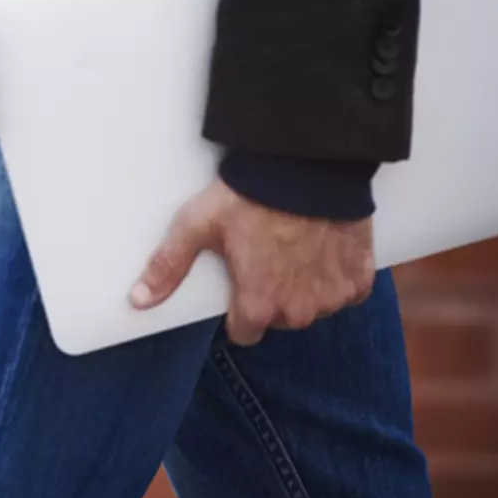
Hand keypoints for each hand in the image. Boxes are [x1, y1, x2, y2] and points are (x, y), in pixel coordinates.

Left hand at [129, 178, 375, 345]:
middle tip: (266, 254)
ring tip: (294, 247)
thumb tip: (138, 300)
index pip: (245, 332)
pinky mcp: (359, 277)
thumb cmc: (250, 195)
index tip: (240, 281)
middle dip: (272, 295)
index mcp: (259, 304)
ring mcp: (333, 295)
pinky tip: (324, 250)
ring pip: (314, 307)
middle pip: (280, 318)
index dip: (240, 309)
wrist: (308, 165)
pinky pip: (347, 292)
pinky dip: (336, 276)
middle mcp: (299, 310)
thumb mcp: (198, 225)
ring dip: (305, 287)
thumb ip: (168, 266)